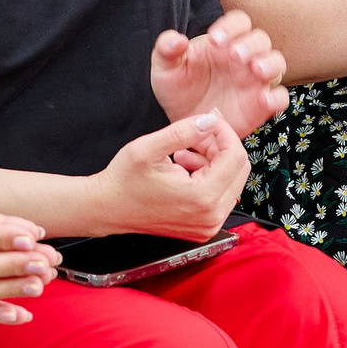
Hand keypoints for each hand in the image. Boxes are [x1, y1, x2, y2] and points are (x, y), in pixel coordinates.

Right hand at [94, 114, 248, 239]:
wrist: (108, 209)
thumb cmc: (124, 181)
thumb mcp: (149, 147)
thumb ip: (184, 131)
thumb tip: (211, 121)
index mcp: (201, 197)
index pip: (235, 157)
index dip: (225, 133)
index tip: (211, 121)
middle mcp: (211, 216)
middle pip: (238, 170)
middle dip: (220, 146)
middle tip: (196, 135)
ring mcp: (209, 225)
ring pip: (231, 181)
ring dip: (213, 161)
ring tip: (182, 153)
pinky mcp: (204, 226)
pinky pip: (220, 195)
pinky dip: (208, 177)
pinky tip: (184, 168)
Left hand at [150, 11, 287, 138]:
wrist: (184, 124)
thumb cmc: (178, 90)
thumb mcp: (165, 69)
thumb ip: (166, 50)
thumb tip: (176, 40)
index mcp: (224, 43)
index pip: (238, 22)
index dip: (231, 26)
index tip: (215, 39)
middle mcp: (244, 58)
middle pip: (260, 40)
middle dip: (250, 44)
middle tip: (235, 55)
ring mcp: (255, 81)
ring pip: (276, 63)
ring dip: (270, 64)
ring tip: (256, 70)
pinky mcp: (261, 106)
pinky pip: (280, 98)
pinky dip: (277, 97)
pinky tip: (264, 100)